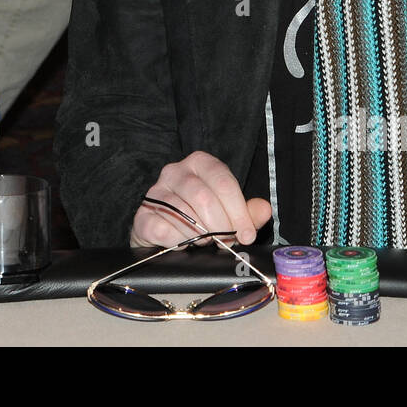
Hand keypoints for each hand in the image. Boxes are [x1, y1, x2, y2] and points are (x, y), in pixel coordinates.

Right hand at [130, 150, 271, 247]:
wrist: (164, 231)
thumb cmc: (201, 216)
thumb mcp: (228, 211)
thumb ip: (248, 212)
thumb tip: (264, 209)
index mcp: (200, 163)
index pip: (223, 181)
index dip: (238, 211)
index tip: (247, 234)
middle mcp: (175, 171)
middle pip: (204, 198)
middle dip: (221, 226)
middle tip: (228, 243)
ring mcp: (155, 192)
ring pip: (184, 214)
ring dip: (201, 235)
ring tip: (206, 242)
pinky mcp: (142, 215)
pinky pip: (164, 230)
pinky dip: (180, 242)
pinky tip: (185, 244)